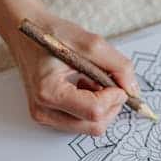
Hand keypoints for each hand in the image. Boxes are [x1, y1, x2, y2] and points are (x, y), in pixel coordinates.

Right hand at [8, 12, 137, 134]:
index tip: (119, 80)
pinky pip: (81, 121)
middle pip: (94, 125)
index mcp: (49, 92)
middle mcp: (44, 111)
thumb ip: (117, 66)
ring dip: (101, 105)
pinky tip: (86, 84)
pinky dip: (92, 106)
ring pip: (89, 126)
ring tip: (93, 79)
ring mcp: (44, 116)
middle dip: (111, 104)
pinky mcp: (49, 116)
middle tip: (109, 78)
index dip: (115, 97)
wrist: (26, 34)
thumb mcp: (91, 43)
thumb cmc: (54, 34)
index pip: (94, 111)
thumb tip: (133, 89)